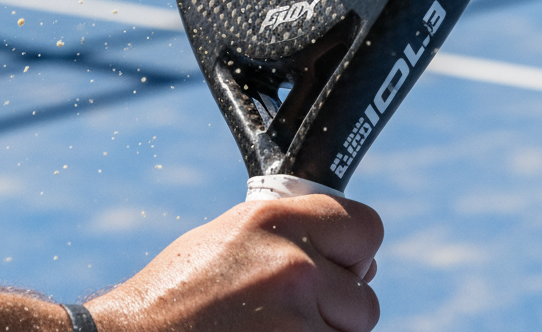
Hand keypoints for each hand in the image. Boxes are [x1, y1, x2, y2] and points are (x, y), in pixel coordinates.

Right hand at [87, 194, 382, 331]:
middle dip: (337, 308)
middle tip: (291, 313)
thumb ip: (289, 237)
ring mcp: (296, 322)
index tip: (342, 264)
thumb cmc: (175, 297)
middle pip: (364, 297)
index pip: (366, 227)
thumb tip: (351, 255)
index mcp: (276, 220)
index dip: (356, 250)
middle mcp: (293, 266)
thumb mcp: (230, 239)